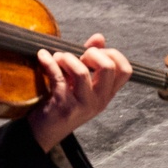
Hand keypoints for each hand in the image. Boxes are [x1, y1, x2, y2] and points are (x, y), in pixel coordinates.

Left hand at [28, 33, 132, 151]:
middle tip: (76, 55)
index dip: (112, 54)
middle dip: (91, 53)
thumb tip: (100, 37)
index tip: (93, 52)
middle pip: (109, 68)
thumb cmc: (62, 100)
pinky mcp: (64, 106)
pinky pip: (58, 78)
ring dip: (66, 58)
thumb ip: (89, 60)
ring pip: (81, 72)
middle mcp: (100, 99)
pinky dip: (49, 62)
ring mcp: (83, 104)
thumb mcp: (79, 82)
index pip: (126, 70)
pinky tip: (42, 57)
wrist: (44, 131)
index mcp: (107, 93)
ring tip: (56, 58)